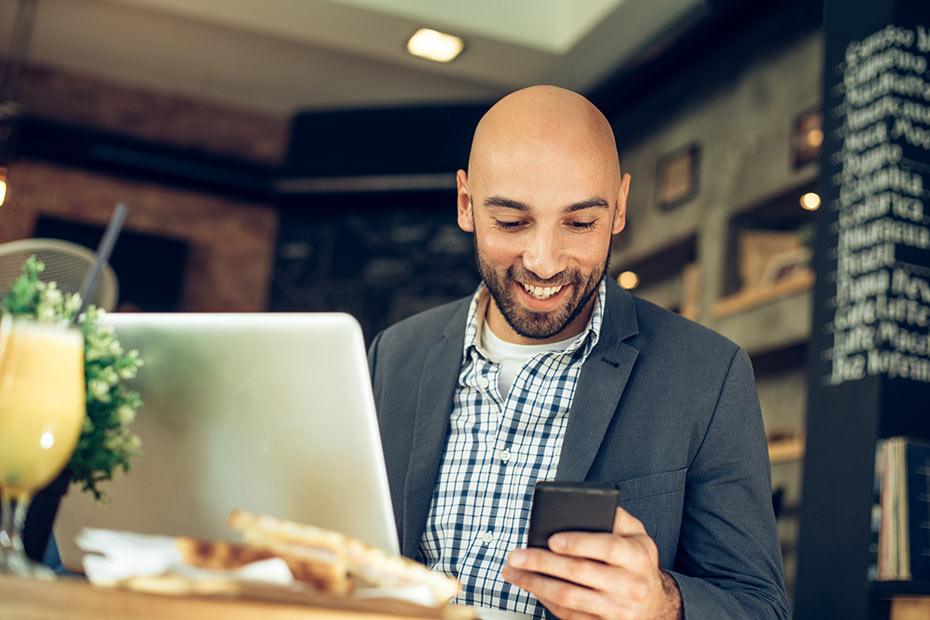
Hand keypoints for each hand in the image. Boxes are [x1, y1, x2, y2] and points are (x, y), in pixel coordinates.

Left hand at [501, 507, 681, 618]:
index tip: (552, 539)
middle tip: (516, 555)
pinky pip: (568, 614)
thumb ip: (616, 516)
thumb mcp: (637, 533)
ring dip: (535, 583)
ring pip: (569, 597)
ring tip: (512, 571)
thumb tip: (588, 504)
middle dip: (542, 563)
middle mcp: (631, 586)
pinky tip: (530, 585)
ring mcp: (618, 611)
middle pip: (580, 573)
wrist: (655, 603)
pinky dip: (545, 599)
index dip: (579, 543)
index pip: (608, 548)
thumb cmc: (637, 560)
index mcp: (638, 557)